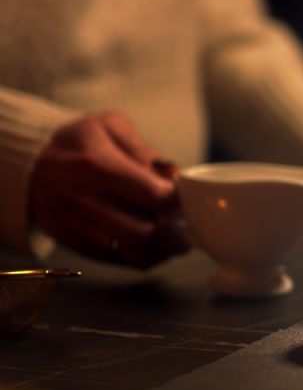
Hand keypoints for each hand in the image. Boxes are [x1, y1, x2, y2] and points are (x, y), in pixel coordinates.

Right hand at [29, 111, 190, 267]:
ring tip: (173, 233)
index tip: (186, 195)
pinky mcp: (79, 246)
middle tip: (187, 221)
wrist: (28, 167)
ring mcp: (81, 229)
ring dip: (166, 249)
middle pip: (150, 235)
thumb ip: (145, 151)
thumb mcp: (109, 126)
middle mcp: (88, 202)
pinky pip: (123, 262)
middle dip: (179, 232)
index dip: (181, 200)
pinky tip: (152, 240)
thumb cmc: (76, 143)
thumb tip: (175, 173)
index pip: (156, 197)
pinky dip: (146, 256)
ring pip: (138, 255)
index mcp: (100, 167)